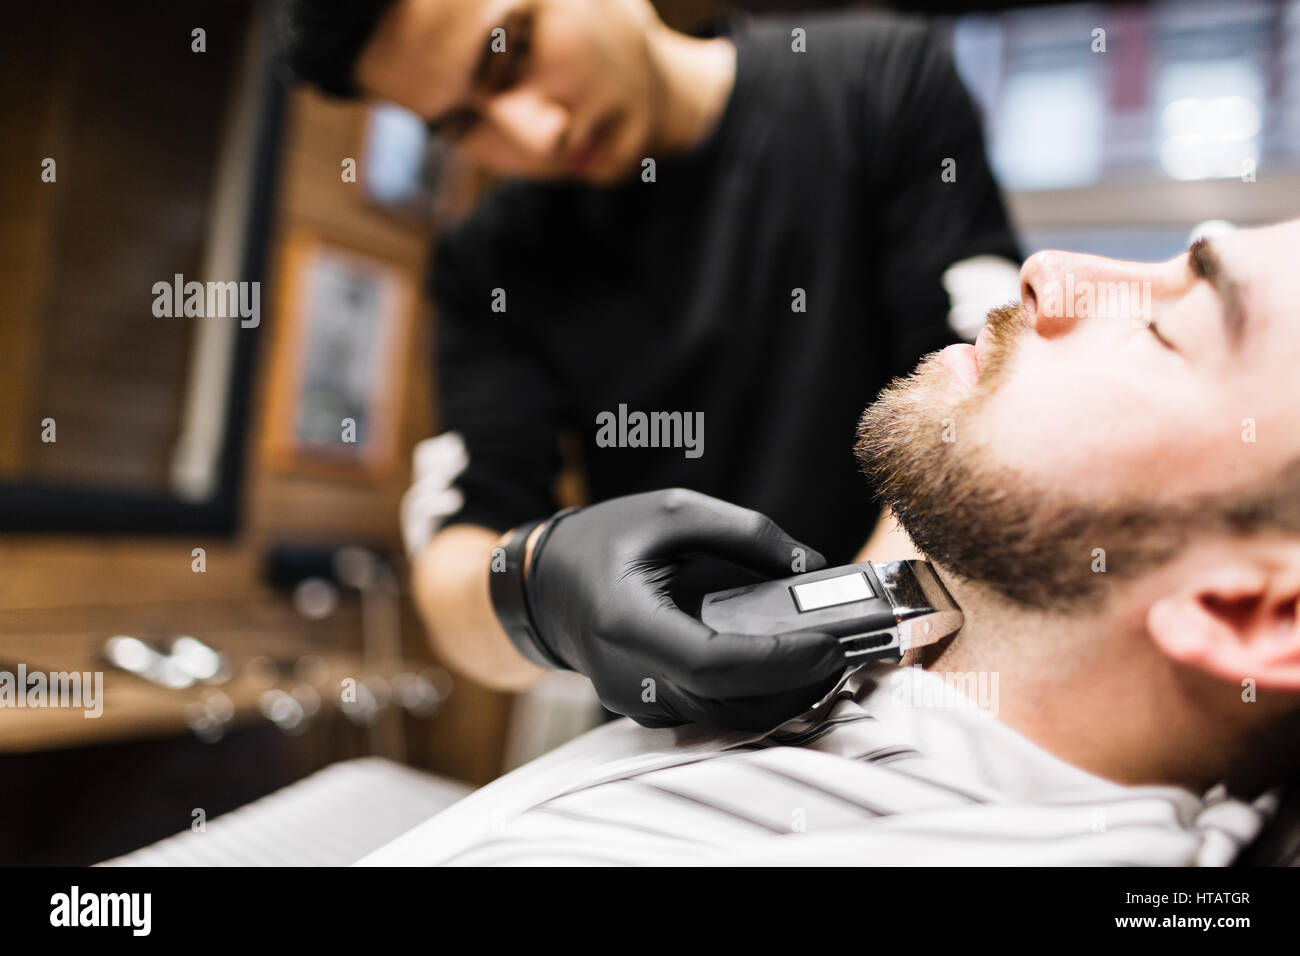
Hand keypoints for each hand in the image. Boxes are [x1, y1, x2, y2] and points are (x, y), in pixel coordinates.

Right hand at [520, 489, 845, 730]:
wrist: (542, 586)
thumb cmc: (602, 541)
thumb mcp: (671, 512)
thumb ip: (744, 533)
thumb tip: (808, 564)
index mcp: (628, 623)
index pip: (715, 663)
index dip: (780, 660)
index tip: (829, 643)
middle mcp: (631, 676)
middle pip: (733, 702)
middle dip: (800, 682)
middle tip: (849, 650)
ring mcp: (639, 702)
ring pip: (729, 717)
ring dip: (785, 694)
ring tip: (828, 655)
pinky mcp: (650, 709)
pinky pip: (714, 711)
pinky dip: (757, 693)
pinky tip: (788, 664)